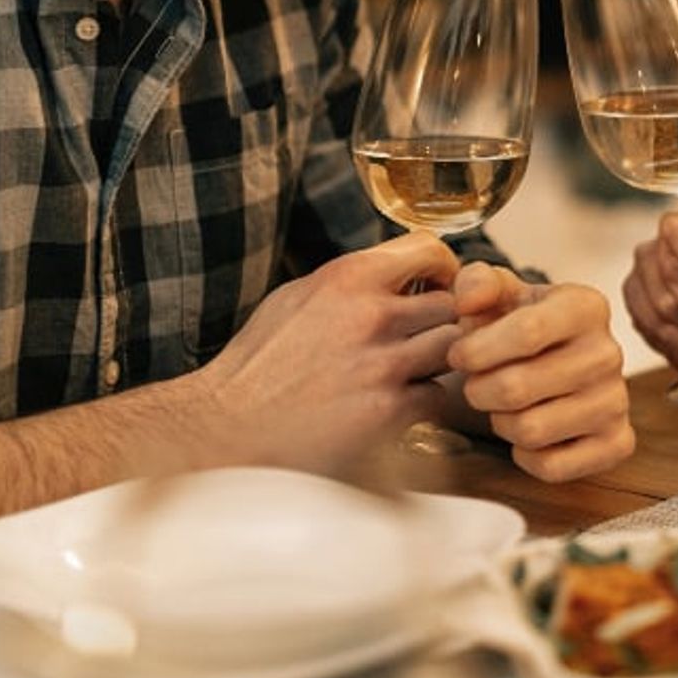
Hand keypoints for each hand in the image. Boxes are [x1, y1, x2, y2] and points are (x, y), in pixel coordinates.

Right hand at [199, 230, 462, 466]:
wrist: (225, 429)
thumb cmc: (257, 364)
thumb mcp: (298, 296)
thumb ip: (352, 282)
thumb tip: (398, 271)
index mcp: (348, 277)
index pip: (430, 249)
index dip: (442, 267)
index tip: (435, 284)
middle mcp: (372, 314)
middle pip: (451, 303)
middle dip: (443, 318)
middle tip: (425, 334)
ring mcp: (384, 365)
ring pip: (453, 348)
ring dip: (438, 360)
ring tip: (410, 370)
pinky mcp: (388, 413)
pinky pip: (437, 396)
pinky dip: (423, 401)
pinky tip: (397, 404)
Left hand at [448, 265, 634, 481]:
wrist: (556, 359)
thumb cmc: (520, 325)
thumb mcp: (499, 293)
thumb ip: (476, 284)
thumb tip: (467, 300)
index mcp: (586, 306)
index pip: (526, 332)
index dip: (478, 350)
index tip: (458, 355)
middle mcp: (609, 353)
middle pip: (519, 388)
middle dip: (480, 390)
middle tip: (476, 384)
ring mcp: (617, 401)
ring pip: (531, 430)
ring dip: (500, 422)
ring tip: (502, 405)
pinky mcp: (617, 442)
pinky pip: (552, 466)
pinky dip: (526, 455)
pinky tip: (527, 431)